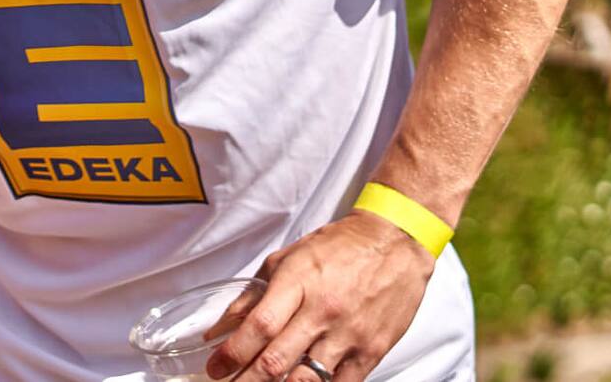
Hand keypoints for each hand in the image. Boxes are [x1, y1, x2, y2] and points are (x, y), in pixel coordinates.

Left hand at [205, 211, 436, 381]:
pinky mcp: (372, 352)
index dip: (233, 353)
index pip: (260, 326)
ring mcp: (349, 335)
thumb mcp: (286, 259)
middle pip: (278, 359)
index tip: (215, 368)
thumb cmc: (338, 248)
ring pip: (307, 380)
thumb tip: (220, 328)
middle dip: (247, 381)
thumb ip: (251, 296)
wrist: (394, 243)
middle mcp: (323, 312)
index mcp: (298, 283)